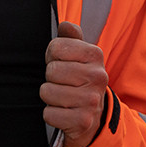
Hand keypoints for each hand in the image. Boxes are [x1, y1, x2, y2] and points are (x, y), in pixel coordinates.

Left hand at [42, 21, 108, 146]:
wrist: (93, 116)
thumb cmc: (79, 79)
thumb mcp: (78, 56)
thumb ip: (70, 37)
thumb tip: (65, 25)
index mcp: (95, 55)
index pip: (56, 47)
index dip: (52, 56)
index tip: (61, 63)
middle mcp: (98, 76)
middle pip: (51, 70)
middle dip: (51, 77)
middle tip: (62, 82)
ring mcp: (92, 100)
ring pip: (47, 92)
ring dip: (50, 96)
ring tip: (62, 97)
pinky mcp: (83, 121)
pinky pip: (49, 114)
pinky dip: (51, 114)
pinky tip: (64, 112)